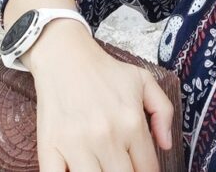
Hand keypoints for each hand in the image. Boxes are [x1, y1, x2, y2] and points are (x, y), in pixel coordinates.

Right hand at [28, 23, 176, 171]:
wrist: (62, 54)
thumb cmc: (102, 69)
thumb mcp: (143, 81)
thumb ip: (163, 112)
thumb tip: (165, 144)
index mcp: (132, 124)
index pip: (148, 169)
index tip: (137, 167)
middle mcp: (106, 137)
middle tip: (118, 165)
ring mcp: (76, 143)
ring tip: (100, 167)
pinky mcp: (50, 144)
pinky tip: (74, 170)